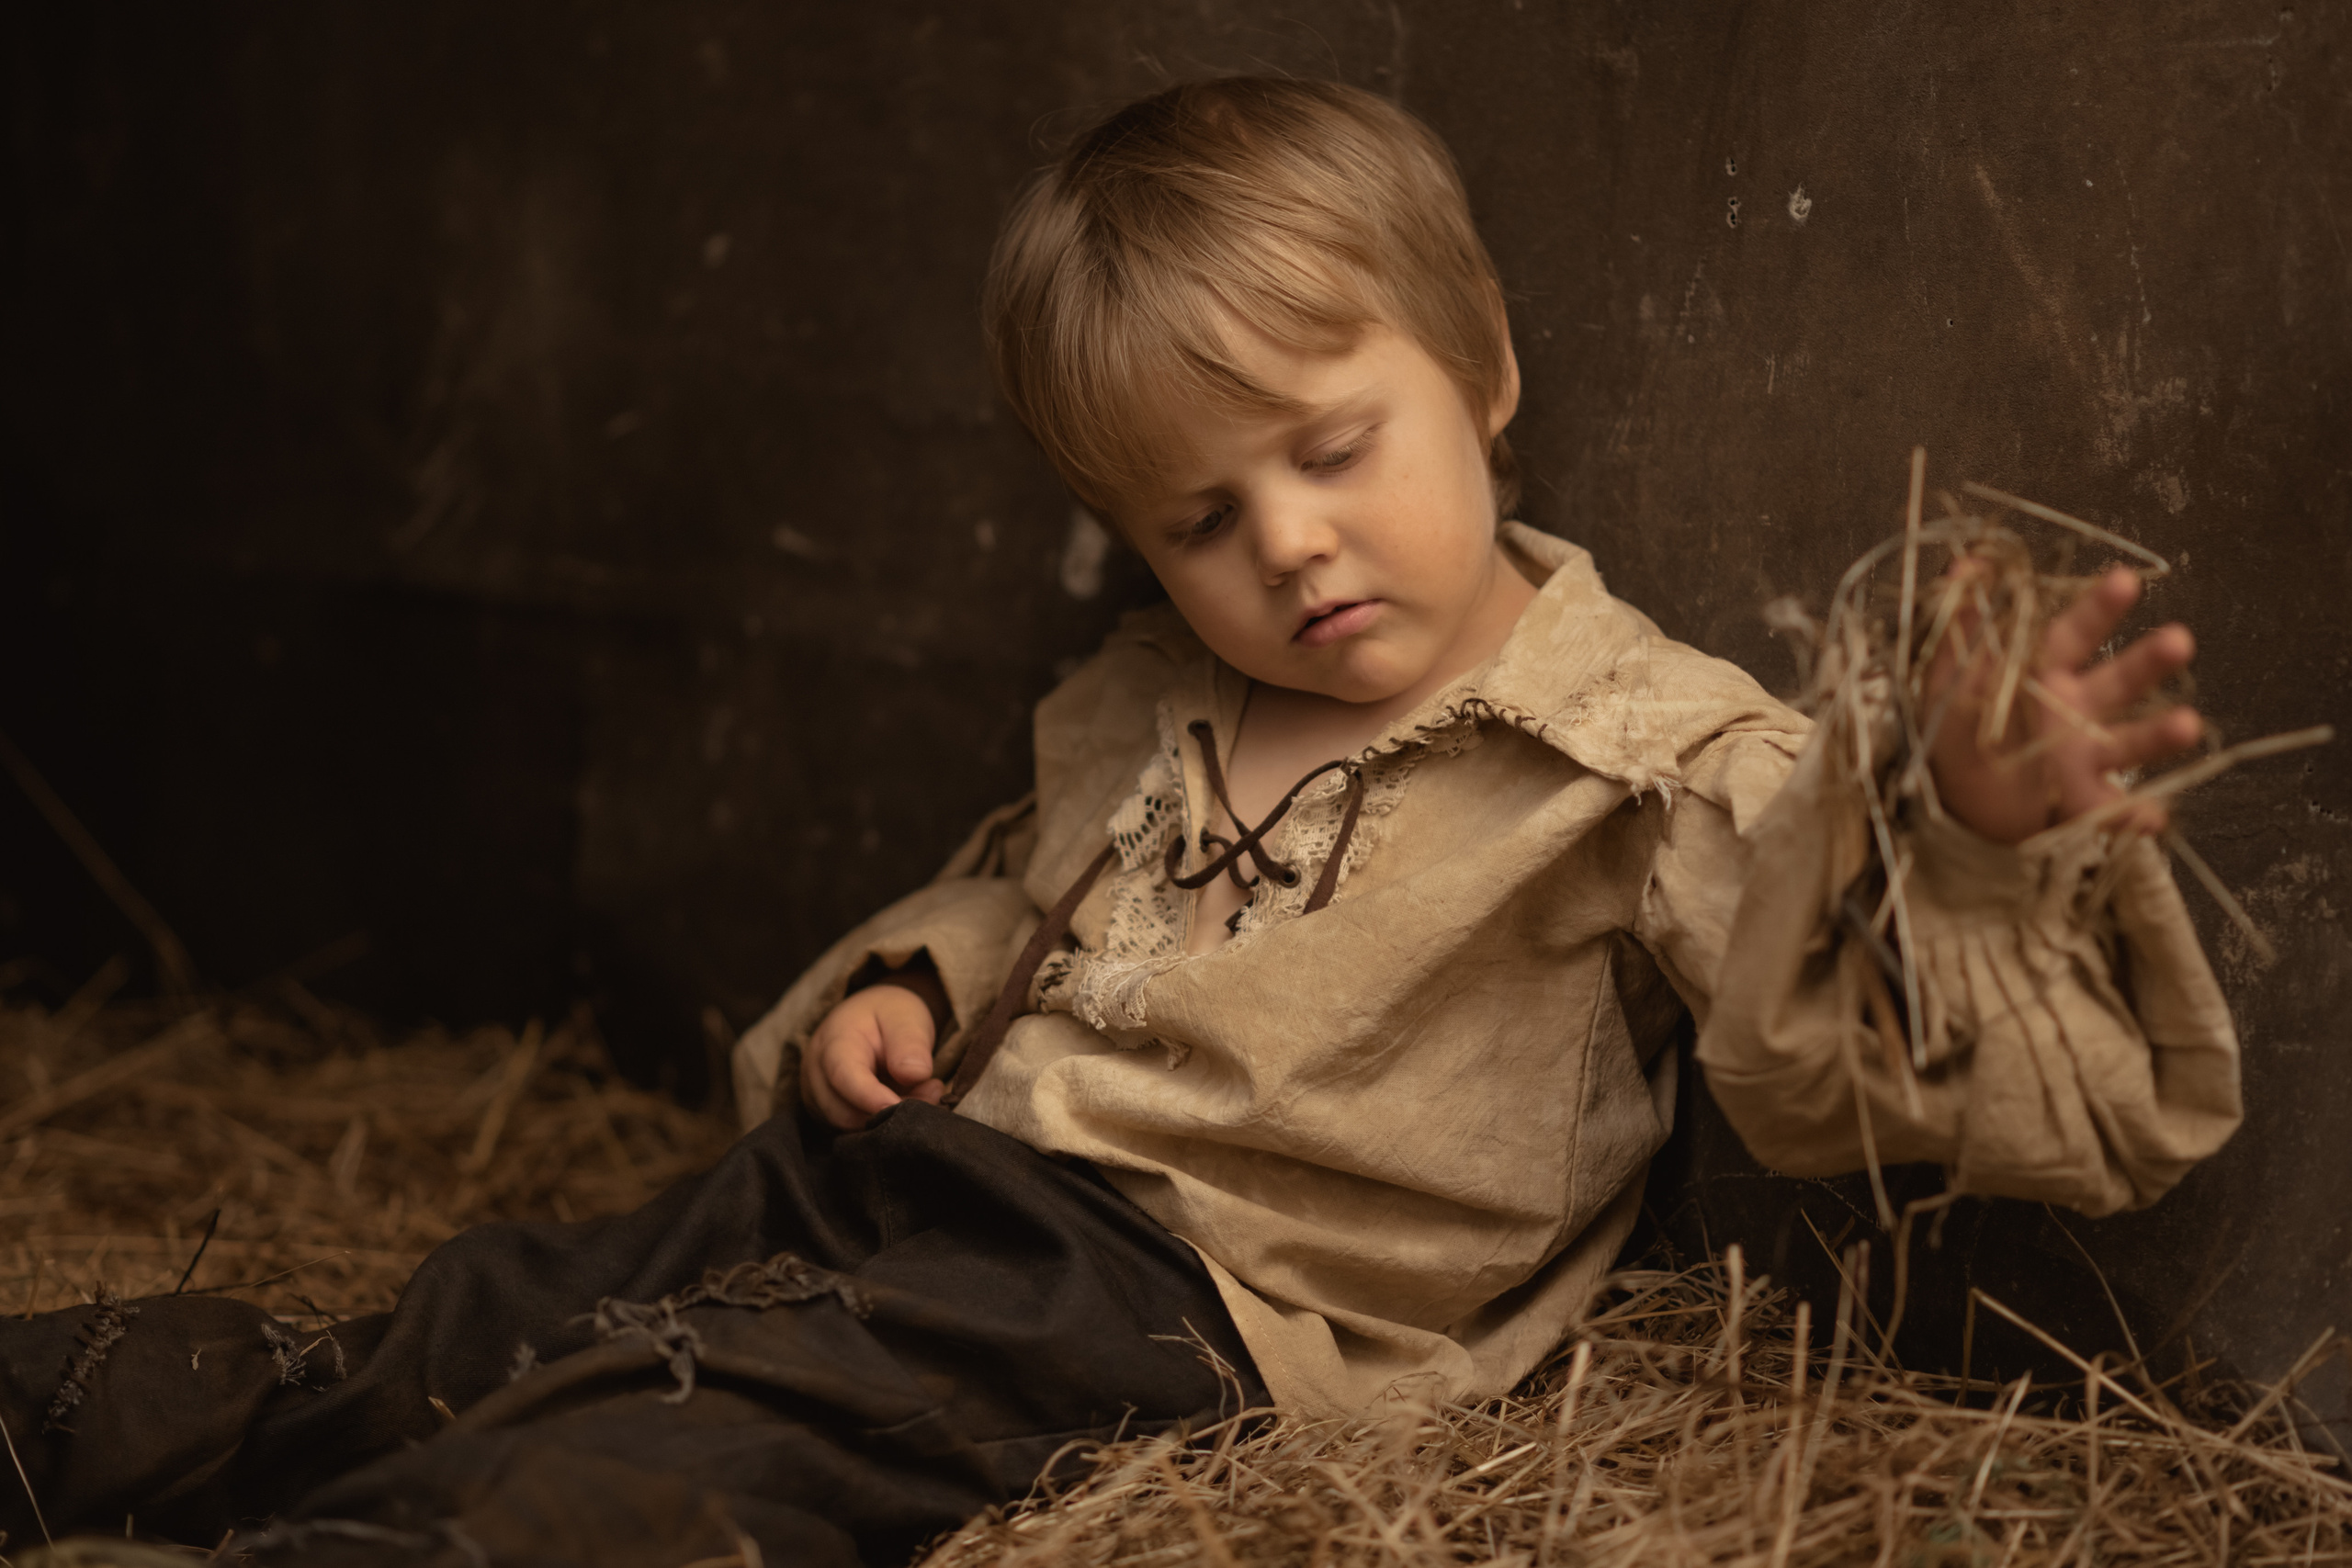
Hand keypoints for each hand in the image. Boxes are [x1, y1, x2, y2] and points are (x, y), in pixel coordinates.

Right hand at [801, 984, 942, 1129]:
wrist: (871, 1019)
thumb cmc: (888, 1016)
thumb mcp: (906, 1017)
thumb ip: (910, 1043)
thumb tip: (915, 1074)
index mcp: (833, 1042)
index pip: (843, 1076)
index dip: (871, 1097)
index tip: (900, 1107)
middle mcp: (816, 1074)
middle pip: (843, 1111)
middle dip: (889, 1113)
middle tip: (932, 1090)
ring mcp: (817, 1097)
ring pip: (849, 1127)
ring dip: (888, 1121)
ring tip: (923, 1092)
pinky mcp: (827, 1114)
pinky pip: (852, 1132)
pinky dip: (880, 1126)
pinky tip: (904, 1104)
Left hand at [1926, 565, 2202, 844]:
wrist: (1948, 799)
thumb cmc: (1954, 727)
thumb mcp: (1949, 676)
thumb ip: (1962, 623)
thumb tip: (1966, 563)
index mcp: (2044, 672)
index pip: (2075, 632)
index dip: (2099, 607)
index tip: (2125, 580)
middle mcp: (2076, 711)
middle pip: (2120, 681)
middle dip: (2149, 661)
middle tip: (2180, 641)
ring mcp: (2084, 757)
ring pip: (2129, 741)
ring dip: (2159, 734)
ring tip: (2187, 726)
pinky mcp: (2080, 804)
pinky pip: (2112, 810)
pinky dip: (2133, 816)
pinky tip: (2150, 818)